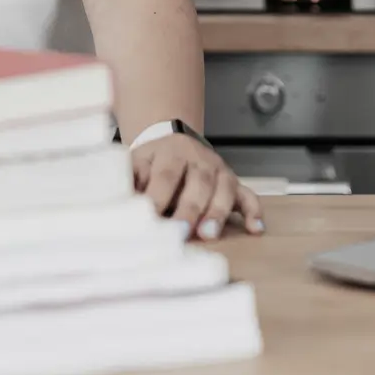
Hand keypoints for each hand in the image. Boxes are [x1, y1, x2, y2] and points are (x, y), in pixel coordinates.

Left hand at [131, 134, 263, 240]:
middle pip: (198, 183)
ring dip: (217, 213)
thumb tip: (118, 203)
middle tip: (180, 231)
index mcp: (171, 153)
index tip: (151, 217)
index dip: (159, 196)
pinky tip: (256, 229)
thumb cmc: (151, 161)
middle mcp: (199, 159)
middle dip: (189, 209)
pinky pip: (248, 195)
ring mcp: (219, 170)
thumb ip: (130, 181)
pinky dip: (254, 211)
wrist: (171, 140)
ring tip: (208, 234)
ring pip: (224, 189)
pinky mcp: (234, 183)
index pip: (166, 175)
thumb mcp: (136, 163)